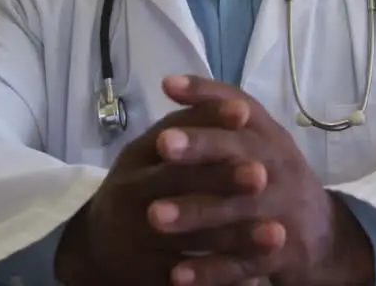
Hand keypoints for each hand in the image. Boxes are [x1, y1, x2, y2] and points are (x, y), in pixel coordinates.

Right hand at [54, 89, 278, 285]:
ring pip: (190, 236)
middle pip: (177, 184)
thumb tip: (242, 106)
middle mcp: (131, 194)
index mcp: (137, 158)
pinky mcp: (147, 274)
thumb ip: (191, 125)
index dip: (209, 121)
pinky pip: (187, 278)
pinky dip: (220, 277)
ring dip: (235, 237)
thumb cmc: (141, 185)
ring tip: (277, 233)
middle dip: (221, 179)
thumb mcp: (153, 151)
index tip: (244, 114)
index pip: (174, 134)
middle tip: (262, 175)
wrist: (97, 244)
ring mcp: (136, 237)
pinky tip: (256, 277)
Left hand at [149, 75, 374, 285]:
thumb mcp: (258, 142)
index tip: (168, 87)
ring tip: (155, 215)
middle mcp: (280, 166)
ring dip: (196, 212)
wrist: (325, 236)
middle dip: (202, 147)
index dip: (207, 95)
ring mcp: (283, 210)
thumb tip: (169, 84)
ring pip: (237, 209)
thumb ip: (219, 116)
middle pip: (241, 151)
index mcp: (269, 136)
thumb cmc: (275, 179)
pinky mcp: (282, 253)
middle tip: (162, 145)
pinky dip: (211, 270)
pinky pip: (243, 263)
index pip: (240, 106)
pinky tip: (177, 274)